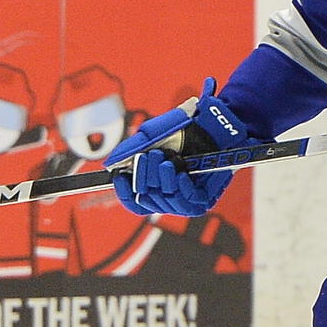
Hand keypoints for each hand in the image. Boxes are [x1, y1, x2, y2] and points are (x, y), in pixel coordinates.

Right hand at [103, 78, 255, 215]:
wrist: (214, 123)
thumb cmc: (185, 128)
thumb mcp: (153, 135)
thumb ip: (132, 149)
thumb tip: (112, 165)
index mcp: (154, 182)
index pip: (134, 201)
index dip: (125, 193)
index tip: (119, 177)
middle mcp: (168, 194)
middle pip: (145, 200)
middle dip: (145, 177)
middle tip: (152, 156)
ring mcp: (185, 199)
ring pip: (164, 201)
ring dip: (162, 179)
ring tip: (168, 160)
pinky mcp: (202, 201)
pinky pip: (185, 202)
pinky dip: (180, 188)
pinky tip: (181, 174)